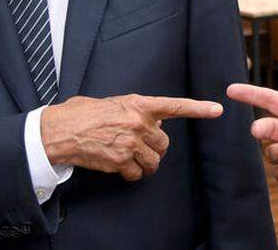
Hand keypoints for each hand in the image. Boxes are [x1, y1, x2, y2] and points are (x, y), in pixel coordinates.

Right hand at [41, 94, 222, 180]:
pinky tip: (118, 165)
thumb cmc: (84, 114)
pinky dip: (130, 174)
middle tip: (137, 145)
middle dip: (154, 148)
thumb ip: (138, 110)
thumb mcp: (115, 103)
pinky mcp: (120, 161)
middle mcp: (138, 122)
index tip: (217, 110)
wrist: (60, 130)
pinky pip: (137, 174)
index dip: (198, 108)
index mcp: (138, 104)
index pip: (174, 106)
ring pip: (153, 161)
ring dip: (144, 163)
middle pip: (164, 143)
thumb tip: (156, 123)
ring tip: (128, 157)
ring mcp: (130, 142)